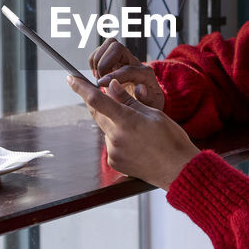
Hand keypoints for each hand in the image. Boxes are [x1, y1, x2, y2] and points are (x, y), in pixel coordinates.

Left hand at [67, 76, 198, 188]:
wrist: (178, 170)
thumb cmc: (171, 140)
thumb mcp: (153, 113)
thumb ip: (128, 100)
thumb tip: (112, 86)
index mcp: (126, 120)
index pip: (96, 100)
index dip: (80, 88)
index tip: (70, 79)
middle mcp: (115, 136)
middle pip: (97, 113)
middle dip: (99, 104)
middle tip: (111, 99)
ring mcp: (113, 151)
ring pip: (105, 128)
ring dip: (113, 123)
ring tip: (137, 130)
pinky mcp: (114, 161)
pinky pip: (111, 143)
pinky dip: (118, 138)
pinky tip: (136, 143)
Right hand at [88, 38, 164, 110]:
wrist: (146, 99)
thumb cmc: (148, 102)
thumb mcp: (152, 105)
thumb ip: (147, 98)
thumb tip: (140, 89)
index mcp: (145, 74)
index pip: (128, 69)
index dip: (114, 76)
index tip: (101, 84)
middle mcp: (134, 62)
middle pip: (117, 48)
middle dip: (103, 63)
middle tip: (99, 80)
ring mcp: (123, 60)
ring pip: (109, 45)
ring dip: (97, 61)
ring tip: (97, 77)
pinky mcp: (113, 61)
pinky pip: (101, 51)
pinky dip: (94, 61)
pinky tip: (96, 75)